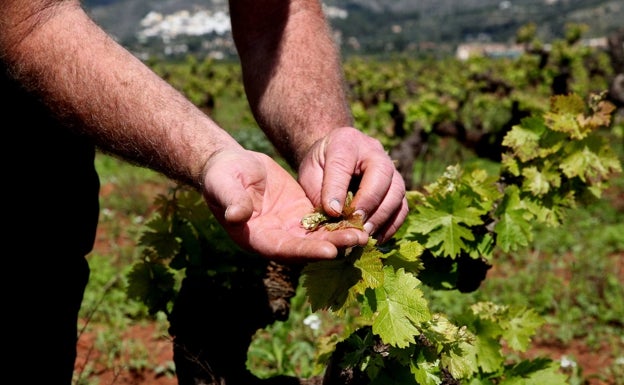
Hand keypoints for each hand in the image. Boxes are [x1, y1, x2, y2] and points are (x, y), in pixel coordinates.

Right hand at [201, 148, 369, 261]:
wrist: (231, 165)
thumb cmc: (222, 174)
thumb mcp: (223, 184)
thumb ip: (231, 200)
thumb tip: (236, 215)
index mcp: (256, 238)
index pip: (284, 249)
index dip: (307, 250)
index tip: (330, 251)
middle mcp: (276, 239)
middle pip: (308, 247)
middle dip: (334, 245)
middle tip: (359, 241)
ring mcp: (290, 228)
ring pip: (319, 236)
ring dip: (341, 236)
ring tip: (366, 232)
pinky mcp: (301, 214)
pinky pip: (323, 221)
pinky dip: (340, 221)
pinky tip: (360, 217)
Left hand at [297, 127, 408, 242]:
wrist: (336, 156)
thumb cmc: (321, 165)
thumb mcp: (310, 172)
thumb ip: (318, 191)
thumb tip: (333, 216)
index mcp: (346, 142)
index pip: (343, 164)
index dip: (337, 189)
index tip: (331, 212)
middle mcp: (374, 151)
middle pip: (382, 174)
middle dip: (369, 202)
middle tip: (355, 224)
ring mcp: (391, 169)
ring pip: (397, 191)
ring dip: (382, 216)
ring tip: (365, 234)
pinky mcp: (397, 187)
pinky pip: (402, 207)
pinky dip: (391, 225)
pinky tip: (375, 238)